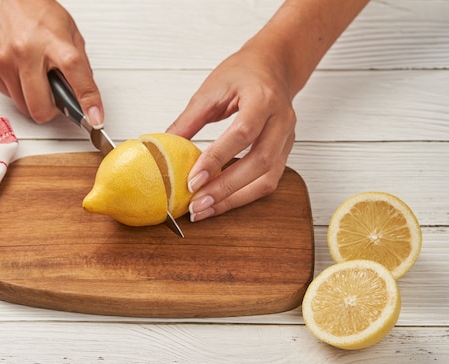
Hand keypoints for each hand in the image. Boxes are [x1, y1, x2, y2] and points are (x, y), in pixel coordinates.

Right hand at [0, 0, 103, 125]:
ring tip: (33, 75)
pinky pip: (7, 96)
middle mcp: (25, 52)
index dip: (88, 101)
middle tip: (54, 96)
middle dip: (51, 110)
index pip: (76, 75)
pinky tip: (17, 68)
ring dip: (32, 98)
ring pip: (23, 107)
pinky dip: (16, 88)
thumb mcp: (67, 31)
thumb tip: (84, 95)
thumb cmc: (33, 9)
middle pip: (41, 108)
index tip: (95, 119)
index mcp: (52, 41)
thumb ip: (78, 64)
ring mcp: (2, 61)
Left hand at [167, 44, 295, 221]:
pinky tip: (222, 201)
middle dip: (226, 188)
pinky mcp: (284, 151)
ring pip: (268, 179)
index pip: (242, 133)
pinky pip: (268, 181)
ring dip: (235, 199)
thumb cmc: (244, 72)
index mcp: (263, 98)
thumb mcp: (211, 89)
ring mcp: (287, 137)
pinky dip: (244, 195)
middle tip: (197, 204)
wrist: (274, 65)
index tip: (192, 180)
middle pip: (259, 162)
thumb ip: (189, 120)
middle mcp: (282, 119)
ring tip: (206, 210)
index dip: (216, 159)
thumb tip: (163, 148)